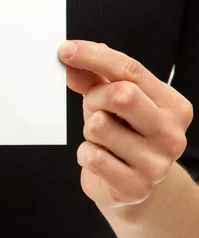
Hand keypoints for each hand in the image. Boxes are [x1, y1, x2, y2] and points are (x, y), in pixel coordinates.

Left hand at [58, 40, 193, 207]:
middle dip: (95, 97)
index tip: (65, 50)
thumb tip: (69, 59)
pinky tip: (99, 159)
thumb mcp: (109, 102)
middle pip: (121, 94)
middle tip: (92, 107)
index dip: (93, 56)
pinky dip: (85, 154)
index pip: (130, 70)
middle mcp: (171, 133)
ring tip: (101, 139)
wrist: (129, 186)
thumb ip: (92, 78)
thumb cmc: (120, 134)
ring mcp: (157, 163)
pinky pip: (91, 156)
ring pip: (99, 126)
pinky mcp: (135, 186)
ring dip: (89, 130)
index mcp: (172, 105)